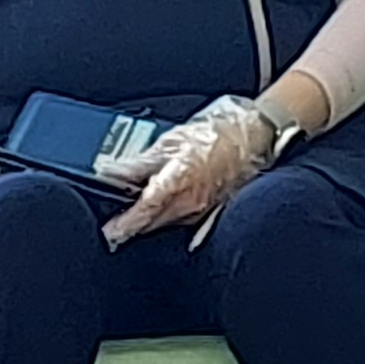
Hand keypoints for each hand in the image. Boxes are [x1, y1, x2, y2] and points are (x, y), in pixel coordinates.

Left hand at [101, 94, 283, 246]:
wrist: (256, 134)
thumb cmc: (218, 131)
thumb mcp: (173, 140)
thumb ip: (141, 161)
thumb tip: (112, 174)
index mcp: (180, 180)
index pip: (144, 209)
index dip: (124, 222)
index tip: (107, 231)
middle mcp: (191, 202)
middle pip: (152, 223)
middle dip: (130, 227)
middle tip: (109, 231)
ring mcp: (201, 209)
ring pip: (164, 223)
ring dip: (145, 222)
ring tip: (125, 219)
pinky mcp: (209, 210)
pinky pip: (179, 220)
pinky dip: (162, 218)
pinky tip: (153, 213)